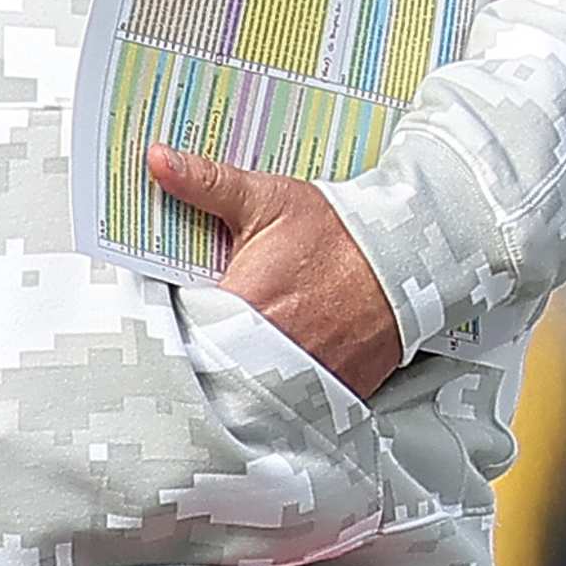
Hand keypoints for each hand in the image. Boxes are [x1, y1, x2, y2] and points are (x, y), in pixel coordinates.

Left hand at [147, 146, 403, 402]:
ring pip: (246, 392)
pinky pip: (287, 405)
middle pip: (210, 367)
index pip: (181, 329)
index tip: (163, 316)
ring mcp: (301, 377)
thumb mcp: (265, 199)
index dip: (168, 325)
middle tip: (198, 337)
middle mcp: (269, 349)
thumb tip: (159, 161)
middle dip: (199, 353)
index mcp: (243, 302)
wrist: (406, 256)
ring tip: (234, 356)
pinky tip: (272, 371)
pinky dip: (274, 393)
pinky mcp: (328, 395)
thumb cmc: (337, 230)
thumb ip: (205, 183)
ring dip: (235, 377)